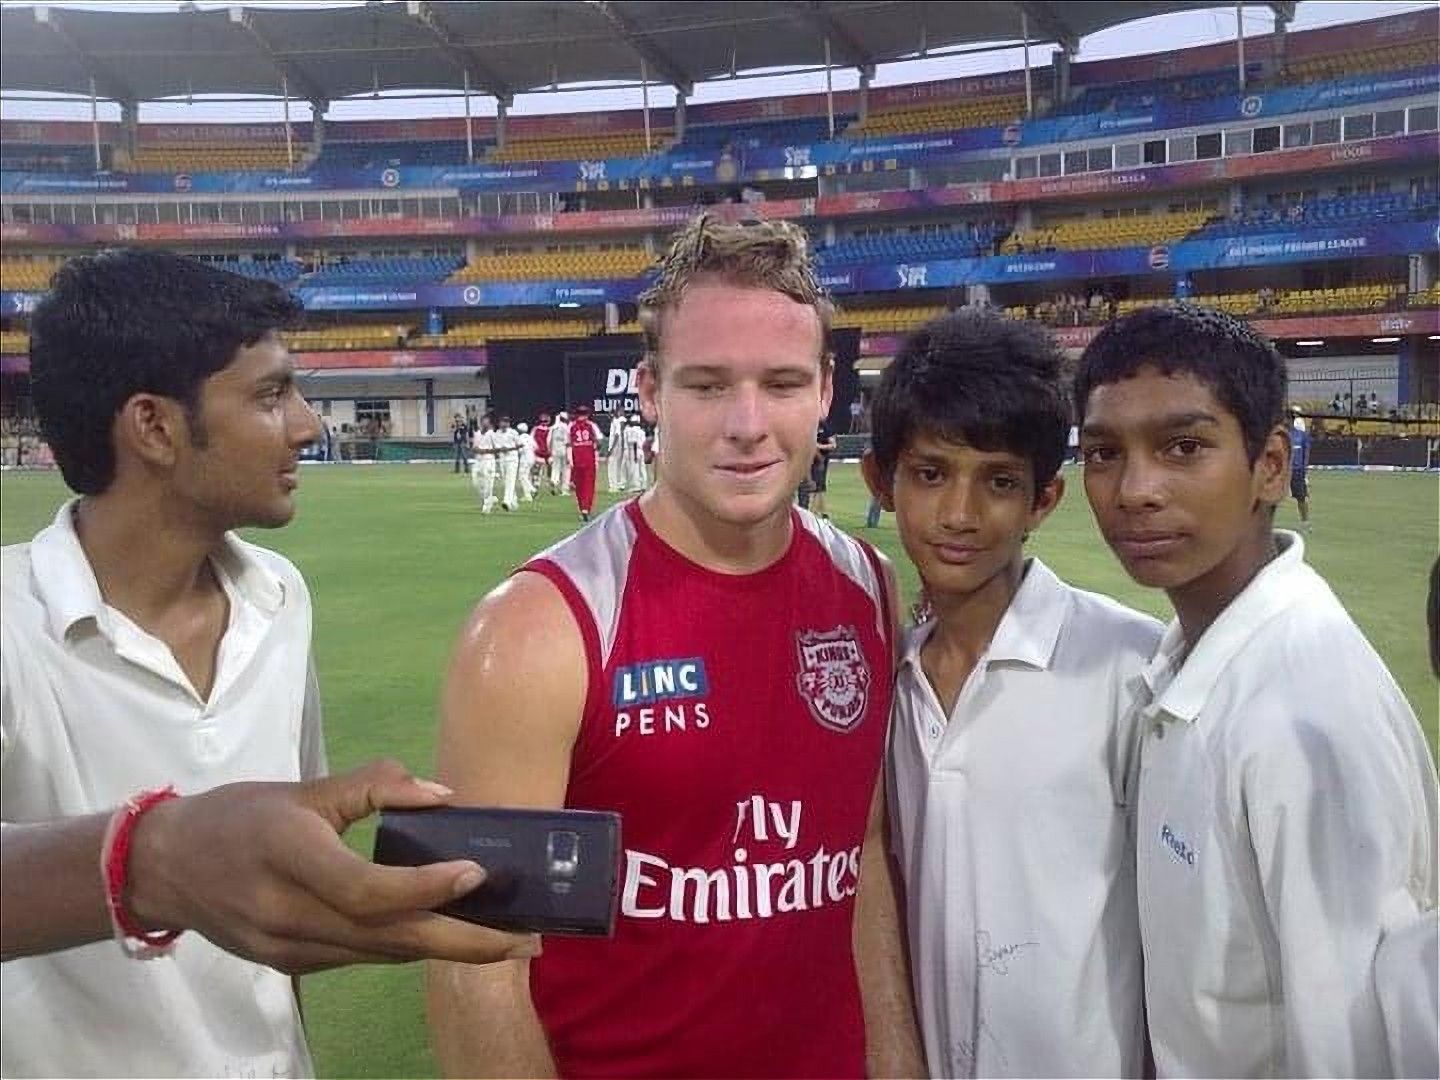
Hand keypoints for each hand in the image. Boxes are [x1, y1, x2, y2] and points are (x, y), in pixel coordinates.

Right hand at [126, 759, 540, 973]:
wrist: (164, 868)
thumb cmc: (238, 816)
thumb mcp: (304, 788)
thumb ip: (374, 786)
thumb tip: (443, 796)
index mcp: (288, 856)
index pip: (366, 889)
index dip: (425, 887)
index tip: (477, 873)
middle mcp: (287, 913)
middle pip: (387, 938)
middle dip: (463, 942)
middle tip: (525, 939)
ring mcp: (287, 948)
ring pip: (380, 955)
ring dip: (445, 951)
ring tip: (505, 942)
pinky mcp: (290, 964)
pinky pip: (362, 958)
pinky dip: (407, 948)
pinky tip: (448, 939)